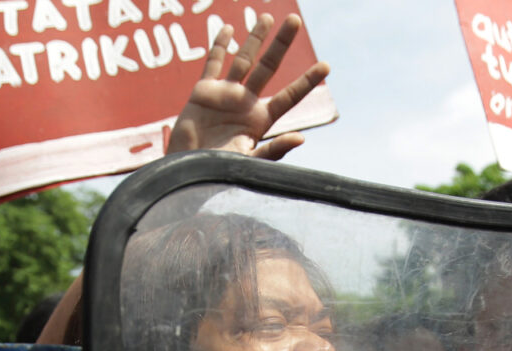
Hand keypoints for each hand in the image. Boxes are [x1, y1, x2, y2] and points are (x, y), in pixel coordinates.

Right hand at [166, 13, 329, 159]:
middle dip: (281, 44)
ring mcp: (225, 95)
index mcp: (260, 120)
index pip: (289, 96)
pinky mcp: (203, 92)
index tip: (326, 65)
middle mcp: (246, 103)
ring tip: (266, 17)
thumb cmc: (218, 173)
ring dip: (254, 38)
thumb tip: (301, 138)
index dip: (306, 81)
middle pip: (268, 67)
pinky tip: (227, 29)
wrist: (186, 172)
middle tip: (294, 20)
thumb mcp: (248, 162)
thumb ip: (272, 150)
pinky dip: (219, 46)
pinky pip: (213, 64)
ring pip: (243, 60)